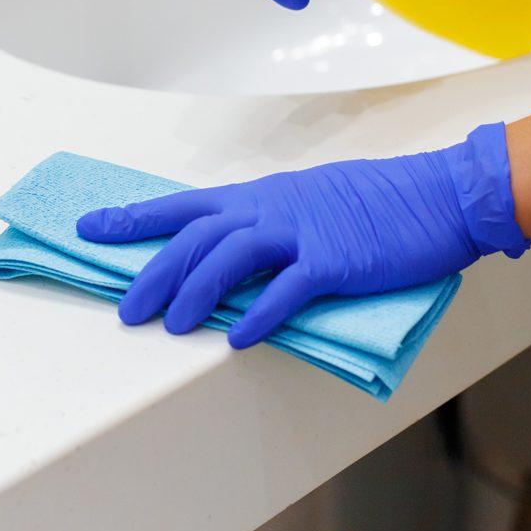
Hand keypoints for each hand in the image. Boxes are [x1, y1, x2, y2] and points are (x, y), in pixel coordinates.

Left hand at [77, 124, 528, 348]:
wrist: (436, 194)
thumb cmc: (374, 199)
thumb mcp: (308, 200)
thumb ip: (268, 224)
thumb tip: (231, 254)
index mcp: (261, 196)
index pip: (184, 206)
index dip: (135, 217)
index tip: (94, 226)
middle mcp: (270, 209)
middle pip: (195, 237)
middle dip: (153, 271)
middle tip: (125, 307)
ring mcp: (301, 232)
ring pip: (229, 258)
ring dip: (194, 293)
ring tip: (170, 327)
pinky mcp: (334, 260)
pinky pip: (286, 289)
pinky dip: (259, 313)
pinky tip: (239, 337)